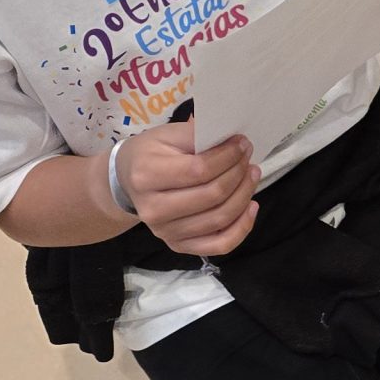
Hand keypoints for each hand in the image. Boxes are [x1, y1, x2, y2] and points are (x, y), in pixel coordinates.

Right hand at [118, 121, 258, 255]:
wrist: (128, 181)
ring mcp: (166, 232)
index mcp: (147, 176)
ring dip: (244, 195)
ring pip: (220, 219)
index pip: (199, 170)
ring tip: (251, 175)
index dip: (227, 157)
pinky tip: (251, 206)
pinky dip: (242, 228)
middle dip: (238, 173)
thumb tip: (231, 139)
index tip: (242, 144)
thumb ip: (198, 135)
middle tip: (248, 158)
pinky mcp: (178, 245)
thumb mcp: (168, 134)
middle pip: (213, 195)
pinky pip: (220, 245)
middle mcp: (153, 210)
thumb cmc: (151, 154)